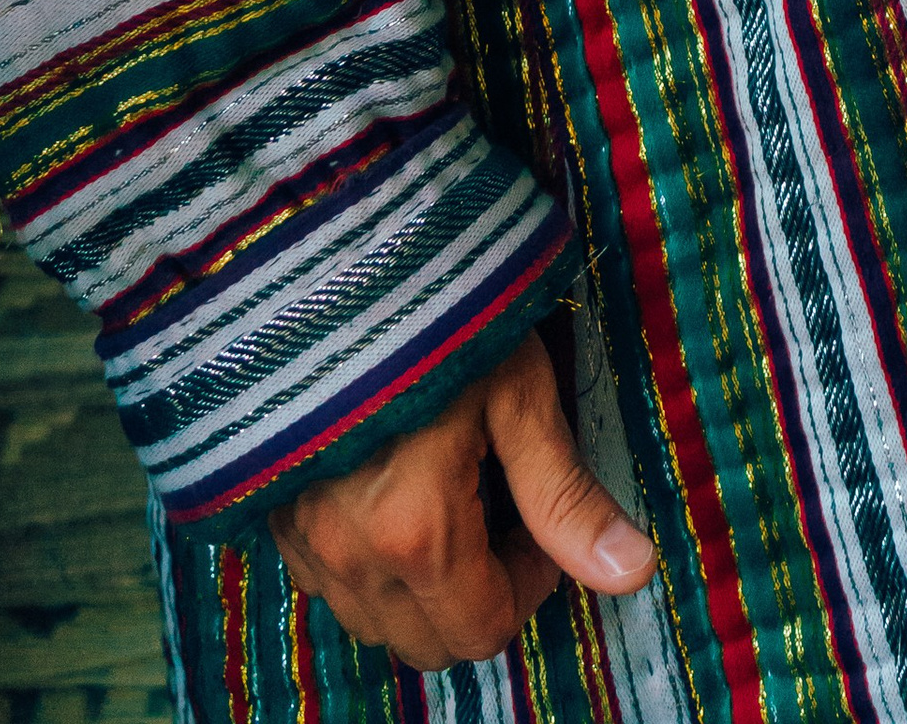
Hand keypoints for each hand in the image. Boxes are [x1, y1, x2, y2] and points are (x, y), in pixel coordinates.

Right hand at [273, 328, 654, 668]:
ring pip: (375, 623)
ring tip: (449, 498)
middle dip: (478, 598)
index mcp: (417, 533)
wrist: (330, 261)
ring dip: (422, 591)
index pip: (485, 630)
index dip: (531, 585)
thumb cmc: (435, 313)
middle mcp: (349, 556)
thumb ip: (566, 495)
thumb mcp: (517, 391)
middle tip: (500, 513)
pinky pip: (327, 586)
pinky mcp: (273, 516)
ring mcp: (301, 540)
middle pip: (428, 644)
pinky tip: (390, 495)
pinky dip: (368, 567)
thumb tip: (633, 570)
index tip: (540, 521)